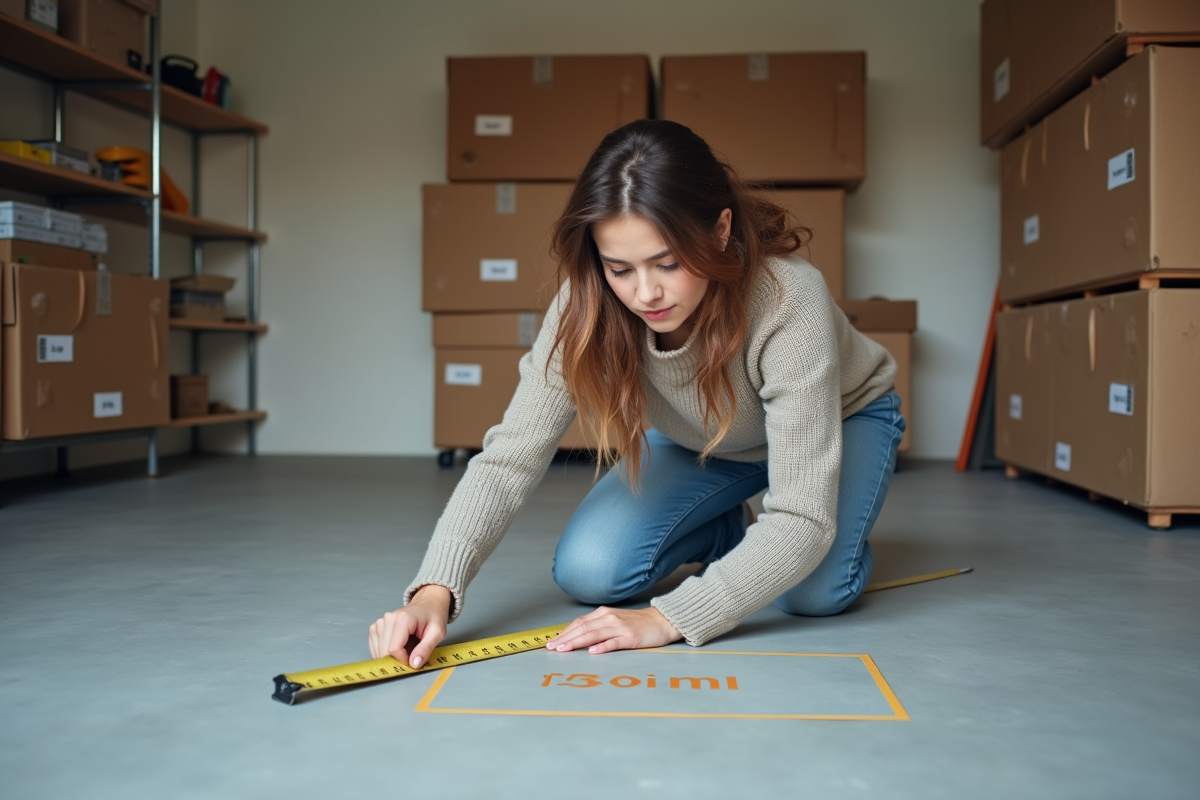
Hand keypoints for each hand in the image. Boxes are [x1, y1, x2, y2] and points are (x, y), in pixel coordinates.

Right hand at [368, 584, 450, 666]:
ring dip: (391, 656)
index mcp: (403, 618)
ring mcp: (380, 622)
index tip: (414, 660)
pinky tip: (397, 648)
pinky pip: (375, 648)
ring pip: (378, 652)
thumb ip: (426, 649)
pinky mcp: (376, 628)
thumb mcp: (437, 633)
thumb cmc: (433, 617)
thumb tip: (414, 664)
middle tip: (412, 654)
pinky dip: (384, 653)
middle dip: (397, 659)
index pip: (394, 648)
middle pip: (384, 651)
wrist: (427, 604)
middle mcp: (388, 619)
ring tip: (407, 647)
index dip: (403, 660)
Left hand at [547, 606, 681, 654]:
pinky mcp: (631, 637)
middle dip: (565, 638)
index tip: (551, 642)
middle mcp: (609, 618)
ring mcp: (620, 627)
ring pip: (594, 634)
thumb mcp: (614, 621)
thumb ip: (598, 627)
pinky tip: (593, 651)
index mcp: (604, 614)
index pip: (579, 623)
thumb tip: (578, 638)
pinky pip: (614, 642)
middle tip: (552, 648)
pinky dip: (602, 646)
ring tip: (564, 649)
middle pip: (583, 628)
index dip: (564, 632)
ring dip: (577, 642)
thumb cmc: (637, 623)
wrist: (661, 621)